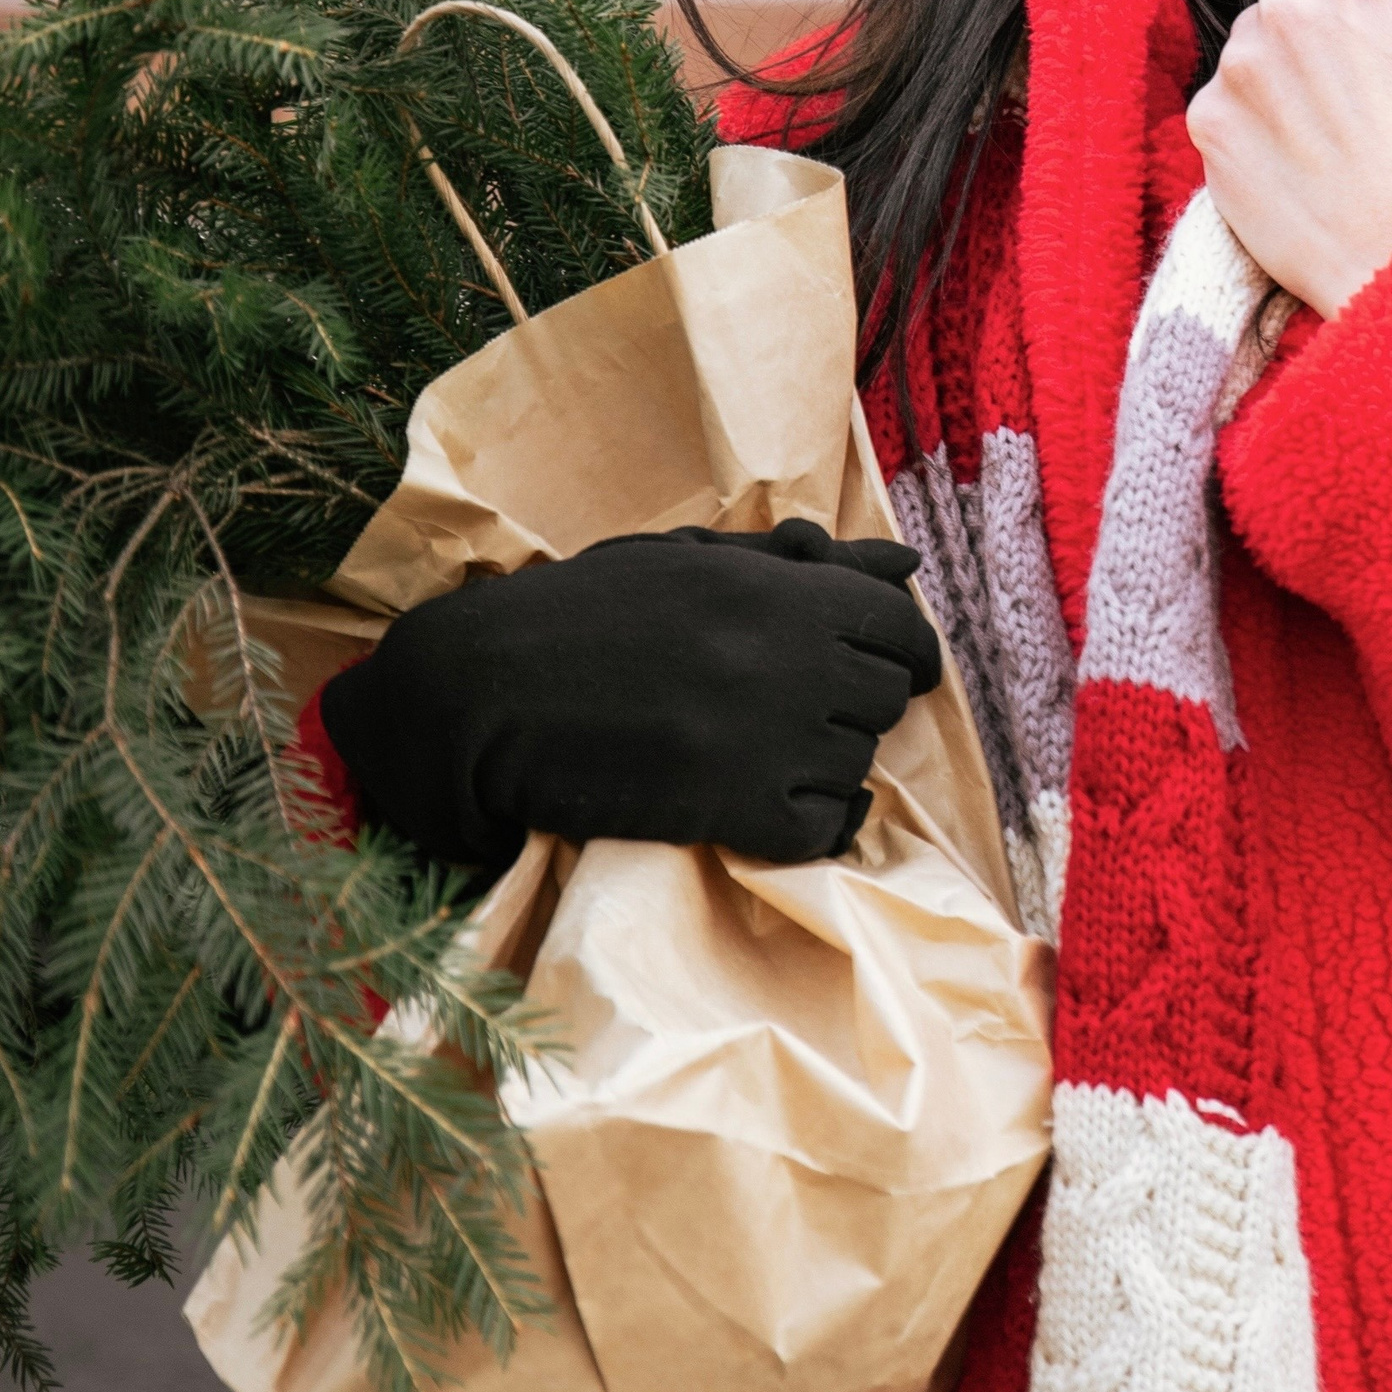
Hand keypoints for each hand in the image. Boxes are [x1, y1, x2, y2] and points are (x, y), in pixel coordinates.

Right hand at [319, 518, 944, 869]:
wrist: (484, 693)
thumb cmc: (580, 613)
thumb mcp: (690, 562)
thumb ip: (803, 562)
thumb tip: (907, 562)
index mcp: (777, 587)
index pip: (900, 624)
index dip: (898, 650)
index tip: (876, 668)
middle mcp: (788, 656)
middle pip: (885, 696)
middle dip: (854, 705)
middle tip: (792, 712)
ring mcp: (768, 736)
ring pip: (859, 763)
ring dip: (823, 764)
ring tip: (756, 753)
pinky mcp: (738, 811)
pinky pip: (825, 829)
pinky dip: (805, 825)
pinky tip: (756, 806)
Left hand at [1186, 0, 1391, 317]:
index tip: (1389, 1)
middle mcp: (1285, 6)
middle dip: (1327, 8)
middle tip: (1371, 81)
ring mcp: (1238, 65)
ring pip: (1257, 34)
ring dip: (1288, 61)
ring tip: (1339, 126)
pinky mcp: (1206, 122)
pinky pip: (1228, 94)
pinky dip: (1257, 116)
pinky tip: (1303, 157)